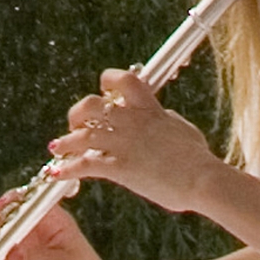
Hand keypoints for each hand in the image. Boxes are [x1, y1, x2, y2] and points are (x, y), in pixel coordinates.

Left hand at [46, 70, 224, 216]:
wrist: (202, 180)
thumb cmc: (198, 158)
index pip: (122, 80)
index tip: (103, 91)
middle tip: (77, 125)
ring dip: (65, 143)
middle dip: (78, 114)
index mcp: (148, 108)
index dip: (107, 82)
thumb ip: (165, 119)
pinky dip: (67, 169)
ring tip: (57, 148)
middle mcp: (131, 121)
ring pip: (80, 135)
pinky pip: (84, 165)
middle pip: (91, 104)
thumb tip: (160, 116)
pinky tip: (58, 173)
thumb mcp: (182, 128)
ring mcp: (123, 143)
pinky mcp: (119, 168)